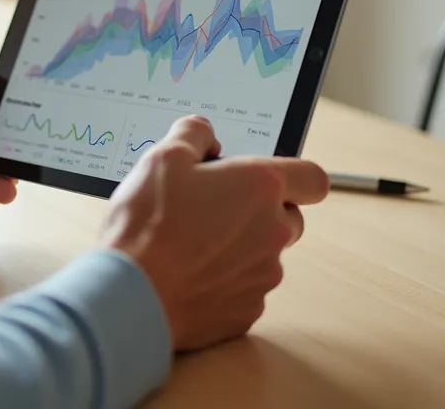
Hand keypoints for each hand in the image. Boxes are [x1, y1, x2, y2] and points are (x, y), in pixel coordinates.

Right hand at [100, 115, 328, 350]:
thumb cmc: (148, 224)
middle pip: (290, 218)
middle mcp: (272, 232)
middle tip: (216, 210)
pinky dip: (224, 282)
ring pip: (266, 256)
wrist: (131, 293)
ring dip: (241, 249)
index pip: (313, 178)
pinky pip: (245, 289)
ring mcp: (263, 275)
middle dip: (261, 213)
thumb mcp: (162, 158)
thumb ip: (194, 135)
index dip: (297, 177)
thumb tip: (205, 135)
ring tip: (193, 246)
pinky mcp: (247, 310)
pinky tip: (190, 275)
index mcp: (260, 187)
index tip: (275, 180)